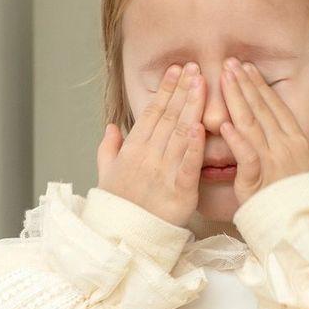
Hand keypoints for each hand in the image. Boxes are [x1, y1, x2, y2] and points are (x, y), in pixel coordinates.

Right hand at [95, 64, 205, 228]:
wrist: (123, 241)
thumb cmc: (118, 209)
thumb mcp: (106, 175)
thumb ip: (108, 149)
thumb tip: (112, 127)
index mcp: (132, 151)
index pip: (151, 113)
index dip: (165, 90)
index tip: (176, 70)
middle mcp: (147, 158)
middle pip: (168, 117)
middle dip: (182, 90)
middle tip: (195, 67)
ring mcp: (163, 174)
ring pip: (180, 134)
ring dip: (192, 107)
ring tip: (203, 84)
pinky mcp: (179, 194)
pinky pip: (188, 166)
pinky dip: (195, 147)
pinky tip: (202, 127)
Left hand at [220, 59, 308, 203]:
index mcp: (299, 144)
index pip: (277, 109)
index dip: (262, 87)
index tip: (248, 69)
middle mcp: (285, 149)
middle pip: (262, 110)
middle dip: (245, 85)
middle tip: (229, 63)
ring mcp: (272, 163)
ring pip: (251, 126)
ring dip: (237, 100)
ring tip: (224, 79)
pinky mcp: (259, 182)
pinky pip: (247, 157)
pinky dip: (236, 140)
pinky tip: (224, 124)